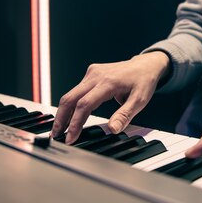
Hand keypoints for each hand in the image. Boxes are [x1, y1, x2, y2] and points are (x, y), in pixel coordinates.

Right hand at [51, 51, 169, 143]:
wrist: (146, 64)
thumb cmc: (143, 81)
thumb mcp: (140, 100)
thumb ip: (125, 115)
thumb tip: (112, 130)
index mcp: (108, 82)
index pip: (85, 104)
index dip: (75, 122)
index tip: (71, 138)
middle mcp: (96, 75)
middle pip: (70, 98)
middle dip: (61, 118)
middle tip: (56, 135)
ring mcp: (92, 73)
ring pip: (71, 94)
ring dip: (64, 112)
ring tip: (60, 129)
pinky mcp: (91, 74)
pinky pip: (77, 90)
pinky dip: (71, 104)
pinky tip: (69, 116)